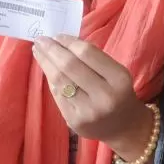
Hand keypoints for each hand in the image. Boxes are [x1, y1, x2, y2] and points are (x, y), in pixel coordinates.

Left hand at [32, 34, 152, 148]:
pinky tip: (47, 70)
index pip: (87, 53)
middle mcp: (104, 96)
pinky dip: (51, 80)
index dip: (68, 42)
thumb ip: (94, 59)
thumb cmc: (118, 93)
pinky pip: (58, 95)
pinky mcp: (74, 121)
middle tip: (40, 39)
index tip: (57, 35)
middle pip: (70, 66)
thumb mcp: (116, 73)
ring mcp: (88, 111)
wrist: (124, 128)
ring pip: (59, 81)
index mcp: (119, 79)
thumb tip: (62, 42)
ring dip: (46, 63)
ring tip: (38, 51)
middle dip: (52, 50)